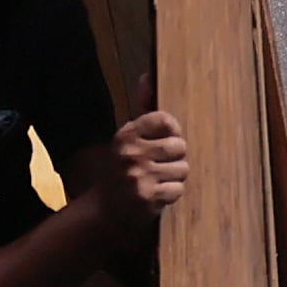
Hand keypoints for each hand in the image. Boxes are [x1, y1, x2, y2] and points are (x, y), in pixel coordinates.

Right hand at [89, 109, 189, 236]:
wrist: (103, 210)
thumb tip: (148, 76)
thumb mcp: (126, 139)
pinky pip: (178, 189)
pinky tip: (158, 194)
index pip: (166, 120)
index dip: (173, 132)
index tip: (166, 141)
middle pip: (179, 146)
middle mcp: (131, 153)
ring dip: (175, 177)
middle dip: (176, 158)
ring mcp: (139, 176)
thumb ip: (142, 108)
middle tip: (162, 165)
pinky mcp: (147, 197)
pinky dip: (171, 194)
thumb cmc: (120, 170)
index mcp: (126, 135)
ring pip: (183, 169)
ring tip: (159, 180)